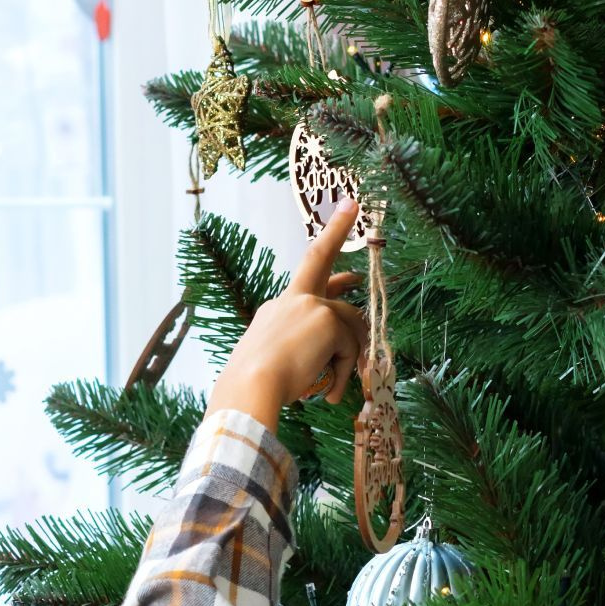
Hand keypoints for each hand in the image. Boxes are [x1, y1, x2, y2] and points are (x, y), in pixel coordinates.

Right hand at [205, 200, 368, 432]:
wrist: (250, 387)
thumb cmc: (256, 386)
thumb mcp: (280, 362)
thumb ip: (305, 350)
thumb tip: (333, 357)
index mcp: (278, 309)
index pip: (306, 272)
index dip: (328, 240)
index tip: (344, 213)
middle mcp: (292, 299)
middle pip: (327, 270)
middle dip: (337, 232)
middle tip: (354, 216)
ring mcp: (310, 305)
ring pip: (350, 324)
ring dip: (350, 357)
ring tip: (335, 387)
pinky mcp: (326, 320)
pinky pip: (351, 347)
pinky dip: (346, 371)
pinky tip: (333, 392)